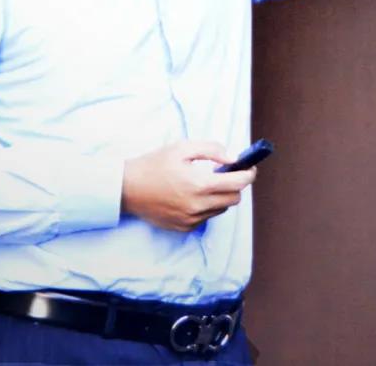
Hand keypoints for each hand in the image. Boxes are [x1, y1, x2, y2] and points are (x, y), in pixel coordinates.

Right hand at [121, 141, 256, 231]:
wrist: (126, 188)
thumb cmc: (154, 164)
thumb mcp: (183, 148)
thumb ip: (212, 150)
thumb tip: (233, 158)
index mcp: (199, 184)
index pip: (238, 183)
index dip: (248, 174)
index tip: (250, 168)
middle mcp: (198, 206)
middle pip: (234, 199)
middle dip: (235, 185)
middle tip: (227, 173)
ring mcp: (190, 220)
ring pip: (221, 209)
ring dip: (221, 196)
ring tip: (206, 183)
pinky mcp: (183, 228)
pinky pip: (206, 218)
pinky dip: (207, 206)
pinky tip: (192, 195)